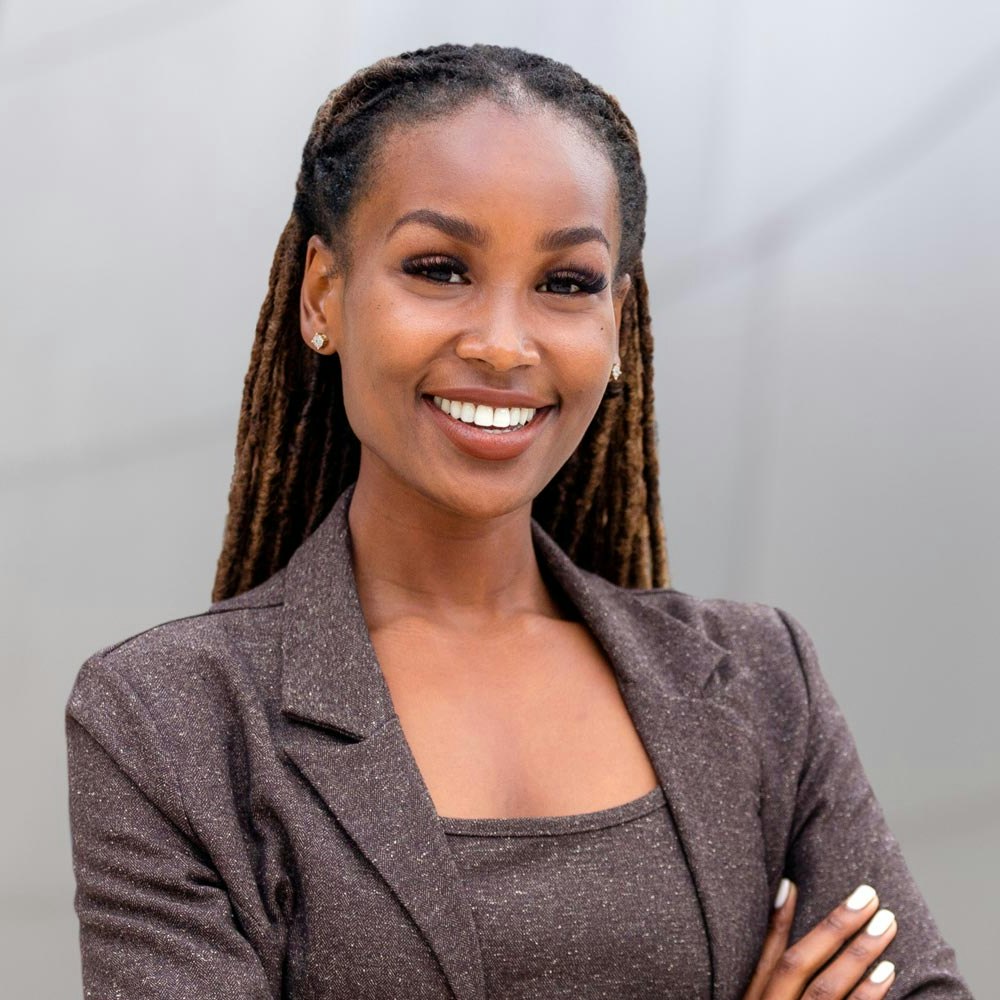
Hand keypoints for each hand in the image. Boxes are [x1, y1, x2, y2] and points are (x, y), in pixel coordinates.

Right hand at [742, 879, 897, 999]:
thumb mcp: (758, 999)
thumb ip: (767, 963)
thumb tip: (785, 892)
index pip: (766, 956)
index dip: (777, 921)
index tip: (792, 884)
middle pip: (798, 965)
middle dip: (834, 928)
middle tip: (867, 896)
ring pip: (826, 990)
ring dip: (858, 954)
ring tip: (885, 923)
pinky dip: (868, 994)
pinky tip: (887, 971)